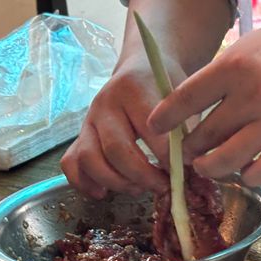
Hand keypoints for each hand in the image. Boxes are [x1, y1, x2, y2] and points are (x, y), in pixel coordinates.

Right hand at [61, 54, 188, 198]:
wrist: (142, 68)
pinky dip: (84, 183)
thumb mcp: (183, 99)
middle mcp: (106, 104)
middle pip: (116, 150)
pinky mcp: (80, 135)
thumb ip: (186, 130)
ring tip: (138, 189)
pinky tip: (104, 193)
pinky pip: (70, 163)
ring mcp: (89, 120)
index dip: (167, 158)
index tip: (183, 172)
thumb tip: (189, 167)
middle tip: (163, 187)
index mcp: (134, 90)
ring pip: (89, 159)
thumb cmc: (166, 88)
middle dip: (142, 176)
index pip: (149, 130)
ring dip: (115, 182)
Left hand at [146, 15, 260, 186]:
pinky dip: (248, 177)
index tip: (155, 128)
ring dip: (210, 168)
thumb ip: (216, 80)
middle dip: (189, 149)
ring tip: (206, 165)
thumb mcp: (244, 50)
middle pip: (205, 135)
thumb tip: (188, 115)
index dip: (165, 118)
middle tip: (186, 152)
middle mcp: (255, 95)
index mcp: (236, 67)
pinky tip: (243, 170)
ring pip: (228, 160)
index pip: (187, 99)